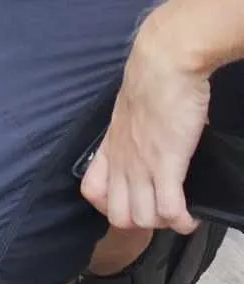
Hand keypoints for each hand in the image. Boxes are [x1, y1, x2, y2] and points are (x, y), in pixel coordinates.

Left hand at [81, 14, 209, 233]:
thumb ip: (138, 129)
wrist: (165, 61)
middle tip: (160, 209)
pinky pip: (170, 212)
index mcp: (112, 146)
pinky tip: (191, 216)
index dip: (109, 204)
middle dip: (141, 221)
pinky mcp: (167, 165)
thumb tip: (157, 137)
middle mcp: (122, 160)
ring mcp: (142, 166)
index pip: (92, 192)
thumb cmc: (153, 77)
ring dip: (164, 222)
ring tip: (178, 211)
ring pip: (144, 220)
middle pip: (118, 216)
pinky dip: (183, 221)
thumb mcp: (133, 108)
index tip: (132, 199)